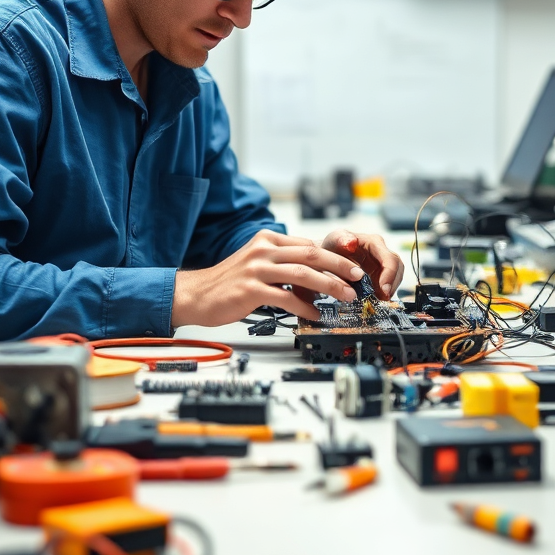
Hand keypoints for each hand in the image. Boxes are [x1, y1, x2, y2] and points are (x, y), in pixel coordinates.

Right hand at [171, 229, 363, 326]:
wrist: (196, 295)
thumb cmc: (230, 282)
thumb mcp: (258, 263)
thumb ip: (284, 264)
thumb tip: (316, 276)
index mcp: (268, 240)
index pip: (308, 245)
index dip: (334, 257)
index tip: (351, 268)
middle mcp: (263, 250)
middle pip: (311, 254)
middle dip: (340, 266)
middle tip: (358, 277)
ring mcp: (257, 269)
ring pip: (303, 274)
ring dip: (329, 286)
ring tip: (345, 296)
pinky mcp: (251, 289)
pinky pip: (286, 297)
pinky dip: (305, 307)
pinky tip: (315, 314)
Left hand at [320, 228, 404, 300]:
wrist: (329, 257)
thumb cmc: (333, 247)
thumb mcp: (333, 240)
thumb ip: (341, 239)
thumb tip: (351, 242)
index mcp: (374, 243)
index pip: (390, 258)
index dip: (390, 274)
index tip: (384, 289)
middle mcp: (381, 253)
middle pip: (397, 269)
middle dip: (392, 284)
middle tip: (383, 298)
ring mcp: (381, 266)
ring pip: (395, 278)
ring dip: (388, 291)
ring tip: (378, 301)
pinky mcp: (379, 277)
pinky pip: (387, 286)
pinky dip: (382, 295)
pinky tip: (375, 301)